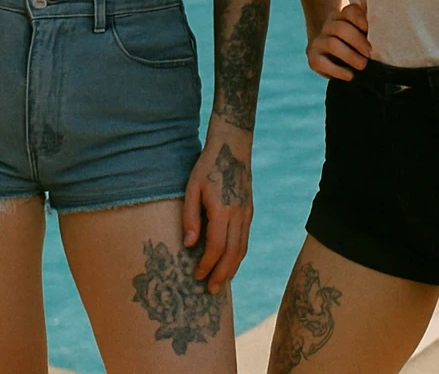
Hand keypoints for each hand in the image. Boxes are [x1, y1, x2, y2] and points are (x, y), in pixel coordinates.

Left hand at [180, 133, 252, 295]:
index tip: (197, 276)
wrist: (232, 148)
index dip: (207, 265)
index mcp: (222, 210)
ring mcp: (247, 214)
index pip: (216, 247)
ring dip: (232, 269)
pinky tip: (229, 263)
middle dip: (222, 275)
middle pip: (233, 254)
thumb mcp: (191, 189)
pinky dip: (238, 255)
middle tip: (211, 291)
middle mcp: (239, 215)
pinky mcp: (250, 212)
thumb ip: (190, 217)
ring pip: (242, 249)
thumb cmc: (206, 167)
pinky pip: (245, 240)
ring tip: (221, 283)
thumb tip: (188, 245)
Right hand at [306, 3, 369, 78]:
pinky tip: (350, 76)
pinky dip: (337, 71)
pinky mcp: (313, 58)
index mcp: (343, 16)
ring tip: (363, 65)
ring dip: (350, 56)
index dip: (361, 19)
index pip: (350, 11)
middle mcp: (329, 26)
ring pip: (331, 44)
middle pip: (340, 28)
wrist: (337, 59)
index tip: (372, 30)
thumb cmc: (359, 46)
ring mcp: (319, 41)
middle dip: (357, 41)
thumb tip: (388, 38)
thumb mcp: (367, 35)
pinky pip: (321, 63)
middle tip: (370, 53)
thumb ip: (374, 31)